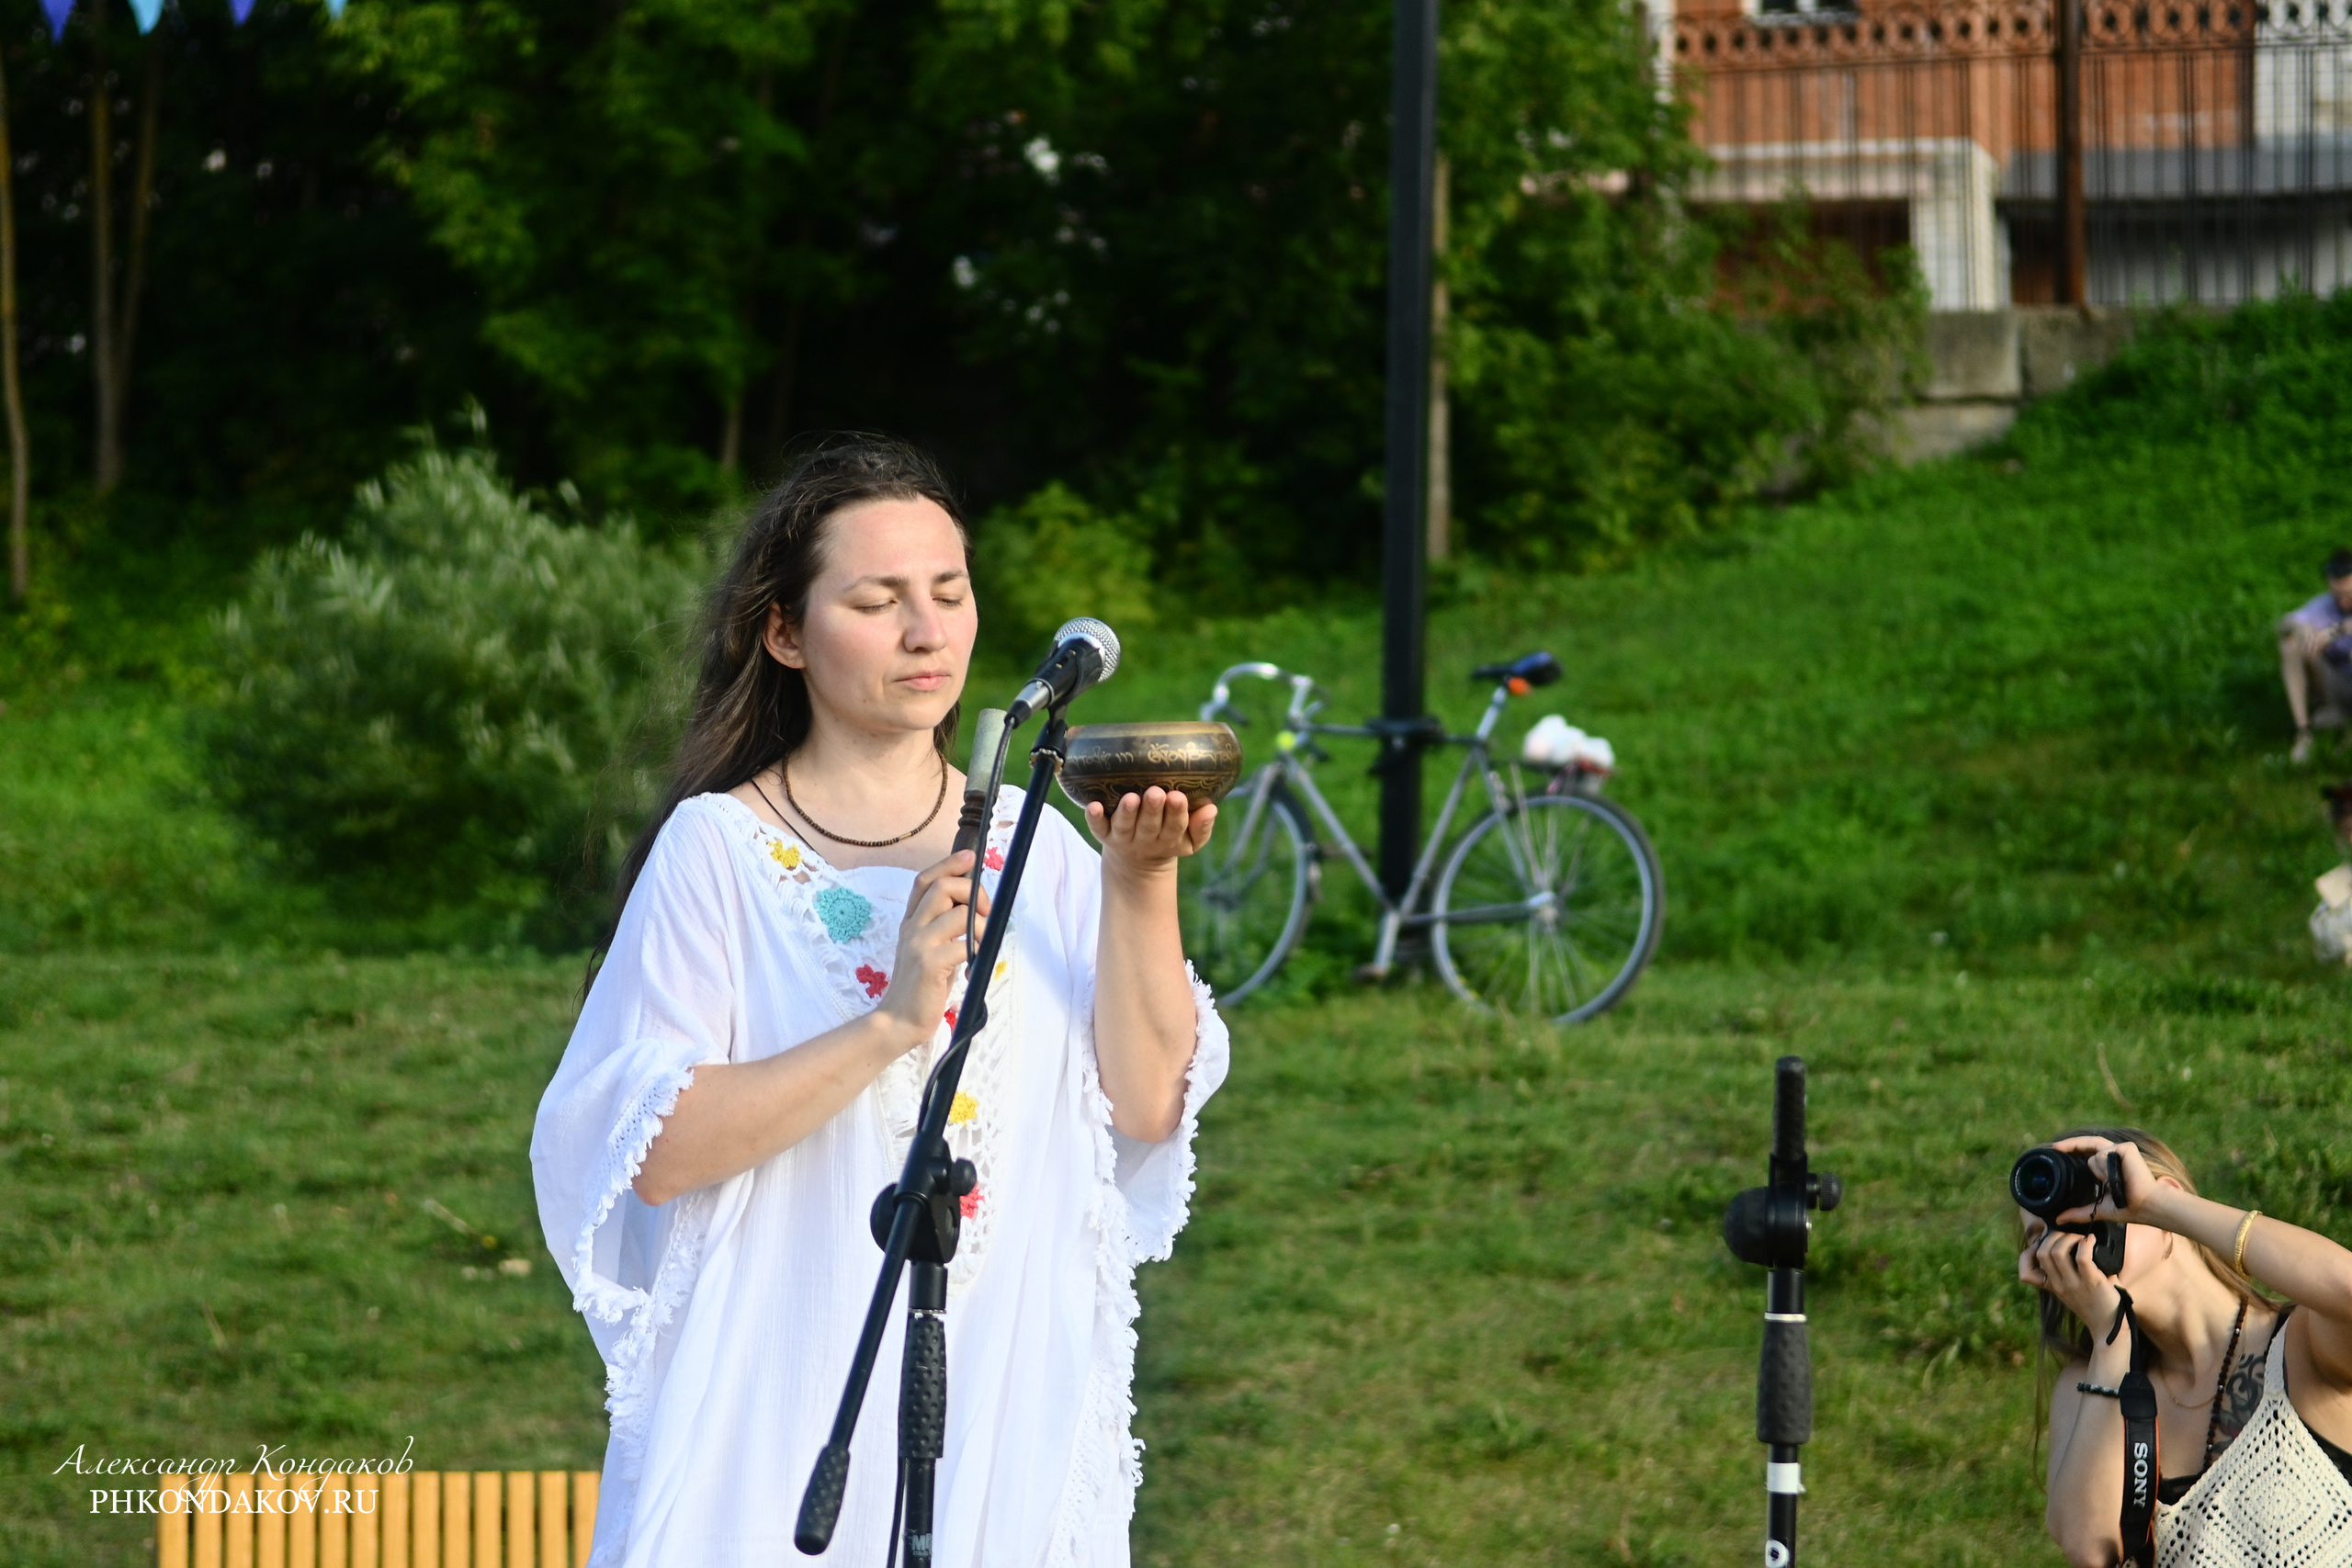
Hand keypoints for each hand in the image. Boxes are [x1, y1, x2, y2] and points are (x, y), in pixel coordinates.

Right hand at [874, 850, 989, 1050]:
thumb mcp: (930, 950)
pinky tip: (975, 966)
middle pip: (944, 887)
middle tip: (985, 914)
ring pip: (959, 913)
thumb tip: (974, 906)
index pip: (924, 880)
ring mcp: (919, 944)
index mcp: (911, 922)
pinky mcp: (929, 964)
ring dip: (982, 926)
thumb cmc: (922, 987)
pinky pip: (964, 944)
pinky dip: (978, 950)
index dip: (948, 864)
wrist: (899, 1021)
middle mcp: (912, 927)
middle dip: (974, 893)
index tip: (970, 857)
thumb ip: (944, 927)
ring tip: (983, 944)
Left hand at [1086, 786, 1216, 883]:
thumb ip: (1202, 827)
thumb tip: (1211, 808)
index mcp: (1169, 839)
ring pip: (1125, 826)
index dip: (1176, 813)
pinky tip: (1093, 806)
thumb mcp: (1189, 841)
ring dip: (1127, 812)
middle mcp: (1145, 839)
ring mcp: (1123, 837)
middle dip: (1153, 810)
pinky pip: (1097, 828)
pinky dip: (1094, 818)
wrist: (1136, 864)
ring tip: (1131, 798)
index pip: (1175, 827)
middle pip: (1149, 825)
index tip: (1178, 797)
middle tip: (1156, 793)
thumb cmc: (1167, 838)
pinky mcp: (1103, 834)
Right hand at [2021, 1223, 2124, 1337]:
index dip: (2028, 1254)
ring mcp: (2074, 1284)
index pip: (2025, 1272)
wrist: (2109, 1327)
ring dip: (2069, 1238)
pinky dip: (2086, 1243)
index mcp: (2052, 1286)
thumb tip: (2073, 1245)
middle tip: (2069, 1238)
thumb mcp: (2072, 1291)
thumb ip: (2068, 1272)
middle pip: (2042, 1252)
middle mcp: (2059, 1285)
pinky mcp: (2092, 1282)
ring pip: (2058, 1251)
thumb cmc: (2095, 1304)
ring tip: (2080, 1239)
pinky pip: (2082, 1256)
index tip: (2045, 1247)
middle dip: (2054, 1237)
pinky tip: (2091, 1241)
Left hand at [2049, 1134, 2165, 1226]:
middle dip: (2072, 1146)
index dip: (2074, 1149)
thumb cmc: (2129, 1208)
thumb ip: (2079, 1213)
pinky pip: (2104, 1154)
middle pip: (2088, 1146)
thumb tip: (2059, 1220)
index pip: (2089, 1153)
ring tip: (2114, 1184)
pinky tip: (2115, 1176)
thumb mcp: (2099, 1209)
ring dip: (2099, 1172)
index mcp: (2110, 1168)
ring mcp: (2121, 1151)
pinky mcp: (2127, 1148)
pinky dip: (2105, 1166)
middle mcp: (2116, 1156)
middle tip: (2055, 1147)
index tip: (2056, 1149)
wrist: (2147, 1205)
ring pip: (2094, 1156)